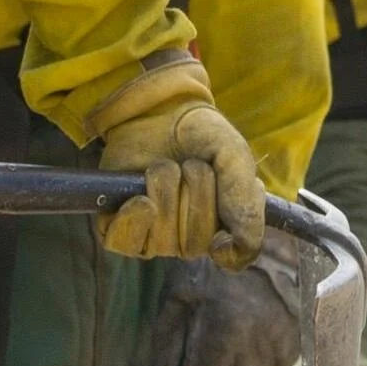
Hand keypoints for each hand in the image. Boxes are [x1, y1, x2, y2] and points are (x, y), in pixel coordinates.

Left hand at [88, 54, 265, 264]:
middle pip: (193, 245)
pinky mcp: (119, 224)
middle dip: (195, 196)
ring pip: (161, 241)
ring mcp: (152, 234)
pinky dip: (133, 220)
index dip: (226, 240)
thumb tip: (231, 251)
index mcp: (224, 226)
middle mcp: (187, 238)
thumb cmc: (203, 136)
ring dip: (165, 194)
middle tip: (192, 165)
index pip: (230, 256)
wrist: (161, 109)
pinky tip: (140, 198)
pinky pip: (124, 243)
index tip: (222, 230)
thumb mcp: (235, 160)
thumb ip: (246, 206)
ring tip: (166, 167)